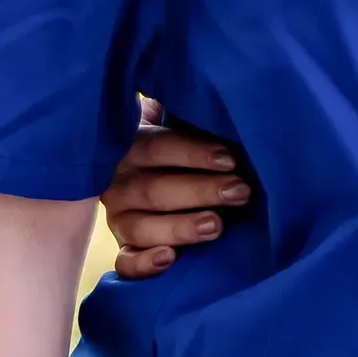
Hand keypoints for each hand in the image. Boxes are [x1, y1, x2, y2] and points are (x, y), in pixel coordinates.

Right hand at [100, 101, 249, 280]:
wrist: (159, 166)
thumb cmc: (181, 137)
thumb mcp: (180, 117)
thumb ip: (190, 111)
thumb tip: (224, 91)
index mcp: (129, 145)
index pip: (155, 148)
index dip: (191, 153)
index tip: (230, 159)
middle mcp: (117, 182)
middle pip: (153, 189)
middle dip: (199, 191)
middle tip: (240, 191)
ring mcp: (118, 217)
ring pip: (140, 226)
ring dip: (180, 227)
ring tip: (217, 225)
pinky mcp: (125, 247)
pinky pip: (125, 262)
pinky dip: (143, 265)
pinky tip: (169, 260)